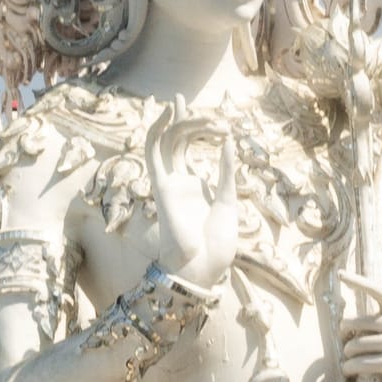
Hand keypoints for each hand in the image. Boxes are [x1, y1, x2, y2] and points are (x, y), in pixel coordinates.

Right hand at [144, 115, 240, 290]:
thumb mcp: (229, 200)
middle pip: (177, 139)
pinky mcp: (161, 186)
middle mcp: (179, 180)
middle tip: (216, 118)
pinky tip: (167, 113)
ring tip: (205, 117)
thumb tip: (227, 140)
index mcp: (194, 183)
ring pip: (168, 141)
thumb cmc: (216, 243)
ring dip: (183, 124)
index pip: (188, 146)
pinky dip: (156, 130)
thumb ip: (226, 170)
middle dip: (188, 119)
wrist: (203, 268)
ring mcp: (169, 182)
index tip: (211, 113)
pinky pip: (153, 153)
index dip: (194, 125)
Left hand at [337, 273, 381, 381]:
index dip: (359, 282)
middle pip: (360, 323)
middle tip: (343, 340)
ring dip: (348, 353)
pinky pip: (368, 363)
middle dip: (345, 332)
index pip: (379, 292)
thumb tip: (347, 324)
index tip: (340, 274)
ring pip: (361, 344)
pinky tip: (348, 369)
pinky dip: (353, 367)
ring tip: (346, 361)